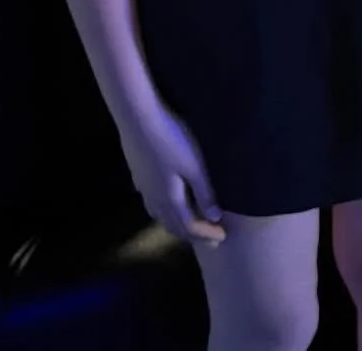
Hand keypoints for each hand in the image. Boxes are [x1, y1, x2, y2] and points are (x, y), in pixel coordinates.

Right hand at [119, 105, 224, 246]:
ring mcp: (144, 187)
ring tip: (190, 227)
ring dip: (177, 225)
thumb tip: (214, 217)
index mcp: (170, 198)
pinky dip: (164, 211)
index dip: (206, 234)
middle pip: (174, 225)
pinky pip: (153, 203)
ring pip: (161, 216)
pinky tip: (164, 204)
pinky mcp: (139, 175)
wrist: (138, 120)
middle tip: (211, 240)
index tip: (222, 237)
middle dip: (194, 235)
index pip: (189, 226)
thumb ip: (204, 192)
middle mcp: (154, 198)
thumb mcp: (195, 165)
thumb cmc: (172, 139)